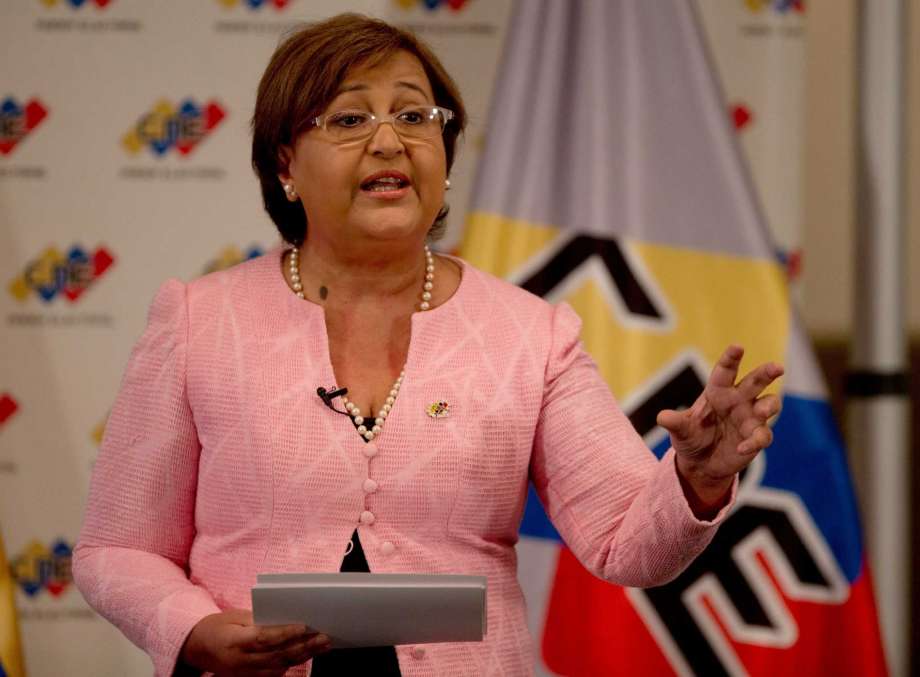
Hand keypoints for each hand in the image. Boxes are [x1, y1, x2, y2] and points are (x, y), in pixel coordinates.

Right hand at [179, 608, 330, 676]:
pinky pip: (274, 674)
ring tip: (322, 645)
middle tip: (324, 637)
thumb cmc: (218, 626)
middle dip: (303, 647)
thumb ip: (258, 621)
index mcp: (235, 642)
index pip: (264, 639)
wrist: (197, 647)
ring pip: (279, 667)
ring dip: (303, 656)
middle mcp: (241, 662)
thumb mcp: (235, 616)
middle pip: (277, 656)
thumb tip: (285, 619)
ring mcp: (245, 673)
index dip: (285, 634)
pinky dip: (292, 664)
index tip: (305, 626)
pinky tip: (307, 654)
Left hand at [656, 345, 782, 513]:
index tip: (737, 347)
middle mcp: (738, 400)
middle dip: (766, 373)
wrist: (701, 463)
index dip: (731, 358)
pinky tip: (741, 448)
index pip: (725, 371)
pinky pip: (762, 435)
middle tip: (777, 367)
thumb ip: (675, 423)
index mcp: (718, 392)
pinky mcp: (756, 437)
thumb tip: (662, 417)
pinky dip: (755, 441)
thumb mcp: (681, 430)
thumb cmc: (691, 437)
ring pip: (769, 404)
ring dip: (769, 405)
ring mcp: (750, 418)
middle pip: (756, 381)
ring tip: (761, 411)